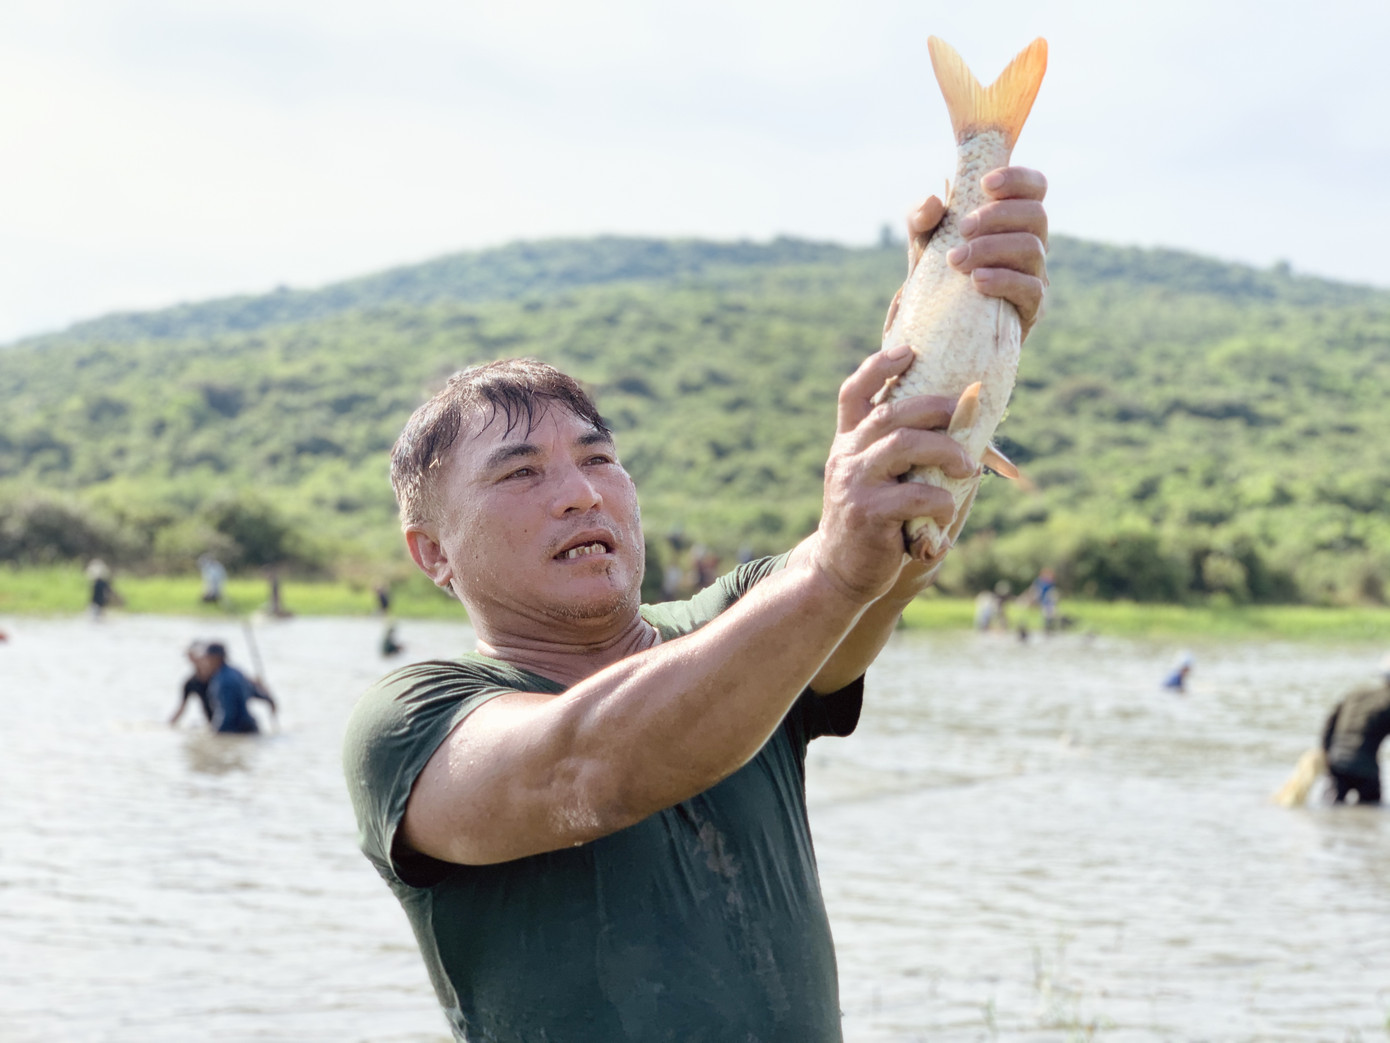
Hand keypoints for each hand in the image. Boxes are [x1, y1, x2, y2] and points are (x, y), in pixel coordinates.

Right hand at [814, 346, 976, 603]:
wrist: (839, 573)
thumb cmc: (872, 523)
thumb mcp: (875, 482)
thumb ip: (899, 454)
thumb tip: (963, 427)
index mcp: (848, 444)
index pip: (854, 393)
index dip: (879, 367)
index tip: (909, 352)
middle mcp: (847, 457)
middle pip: (892, 413)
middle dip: (936, 407)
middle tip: (967, 414)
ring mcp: (854, 483)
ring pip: (905, 445)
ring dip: (946, 450)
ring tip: (968, 467)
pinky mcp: (868, 513)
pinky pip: (916, 495)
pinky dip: (941, 501)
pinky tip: (945, 512)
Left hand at [907, 166, 1048, 338]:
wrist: (938, 324)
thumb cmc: (937, 272)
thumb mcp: (923, 242)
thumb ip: (920, 218)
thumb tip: (931, 203)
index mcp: (1013, 218)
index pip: (1035, 187)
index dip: (1017, 179)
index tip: (985, 184)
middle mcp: (1031, 242)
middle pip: (1035, 215)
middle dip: (996, 216)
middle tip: (963, 228)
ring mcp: (1034, 275)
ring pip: (1031, 249)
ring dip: (992, 248)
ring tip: (956, 260)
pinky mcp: (1031, 308)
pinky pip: (1030, 289)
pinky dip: (1003, 280)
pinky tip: (976, 281)